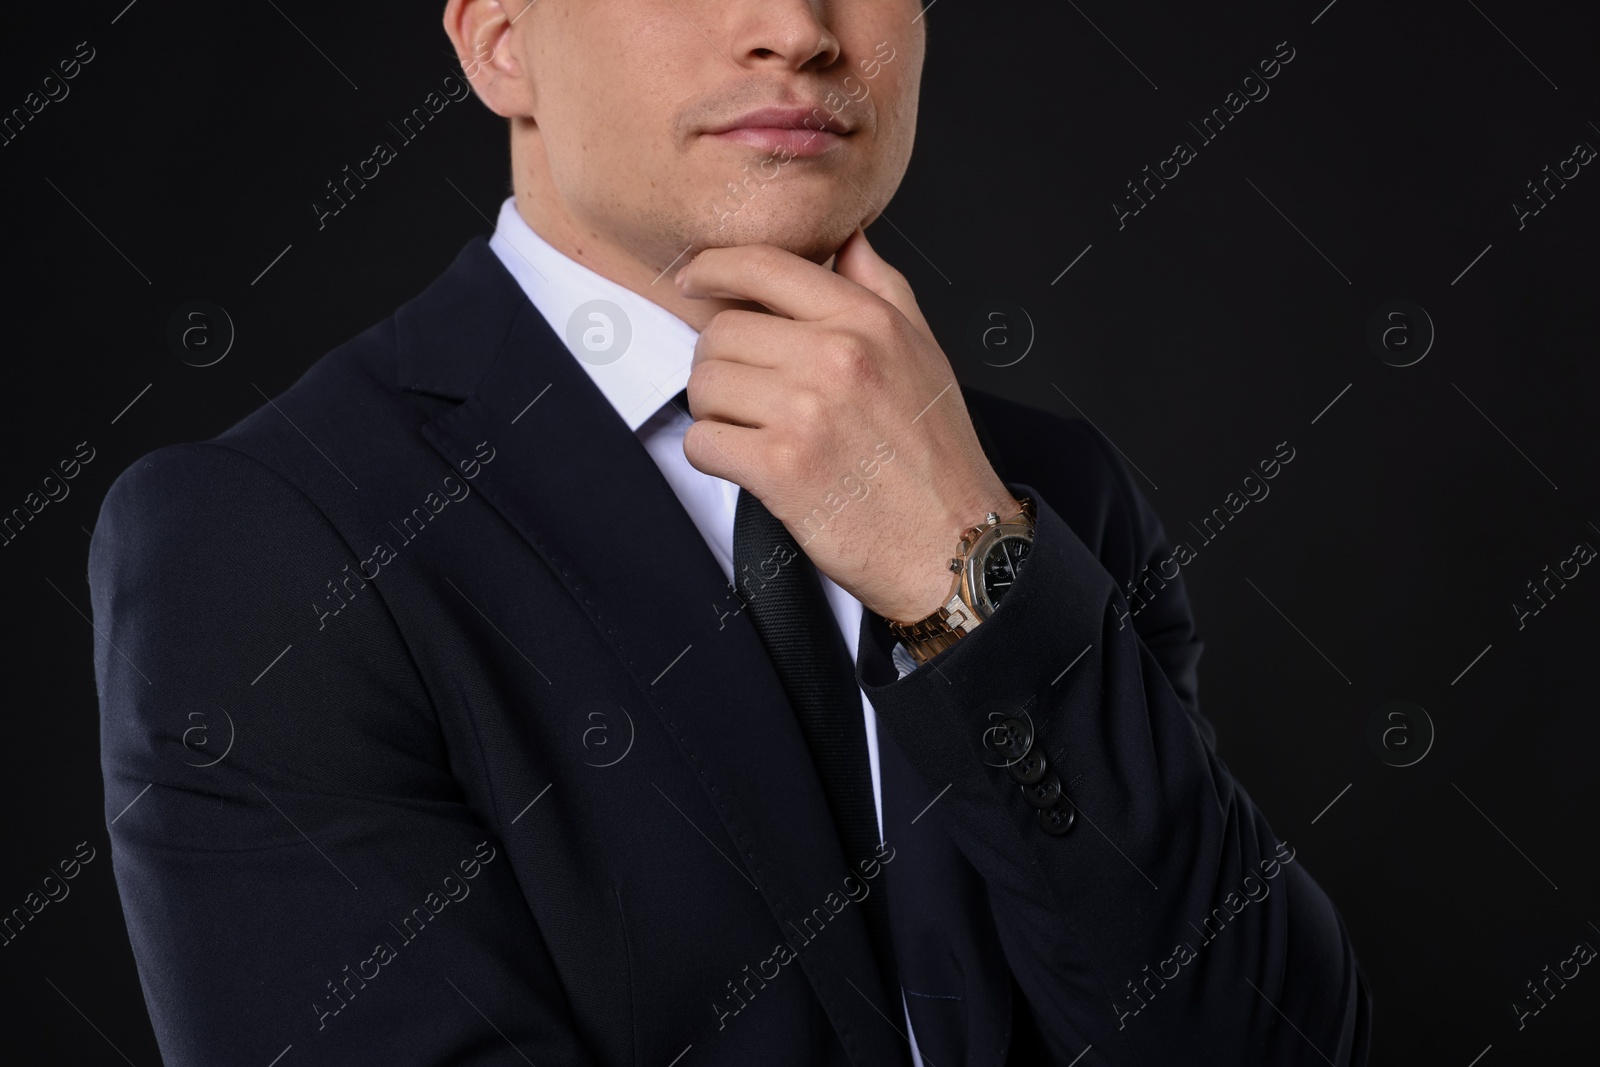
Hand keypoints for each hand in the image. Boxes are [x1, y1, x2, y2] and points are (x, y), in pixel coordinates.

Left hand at [676, 227, 1019, 622]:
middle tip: (748, 396)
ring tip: (756, 433)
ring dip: (715, 413)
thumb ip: (881, 287)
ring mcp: (806, 411)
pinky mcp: (781, 467)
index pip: (763, 265)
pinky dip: (714, 456)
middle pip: (720, 332)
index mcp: (867, 320)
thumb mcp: (923, 351)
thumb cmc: (937, 457)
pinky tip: (749, 466)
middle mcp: (836, 356)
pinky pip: (703, 442)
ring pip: (704, 386)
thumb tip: (848, 239)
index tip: (694, 280)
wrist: (953, 543)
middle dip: (721, 364)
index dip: (713, 268)